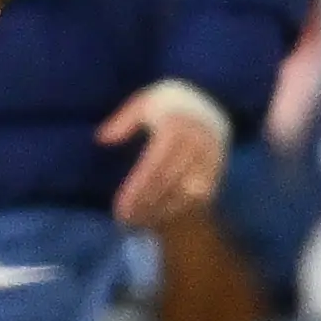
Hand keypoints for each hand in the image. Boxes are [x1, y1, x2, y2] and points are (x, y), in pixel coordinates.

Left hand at [99, 79, 227, 229]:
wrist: (213, 98)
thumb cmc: (171, 103)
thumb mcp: (145, 101)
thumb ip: (123, 120)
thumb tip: (102, 139)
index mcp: (175, 125)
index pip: (153, 167)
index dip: (136, 191)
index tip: (119, 209)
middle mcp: (196, 142)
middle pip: (167, 183)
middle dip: (145, 205)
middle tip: (125, 221)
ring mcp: (210, 157)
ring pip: (185, 193)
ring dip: (161, 211)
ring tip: (139, 222)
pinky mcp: (218, 168)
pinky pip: (200, 196)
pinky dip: (180, 208)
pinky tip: (160, 215)